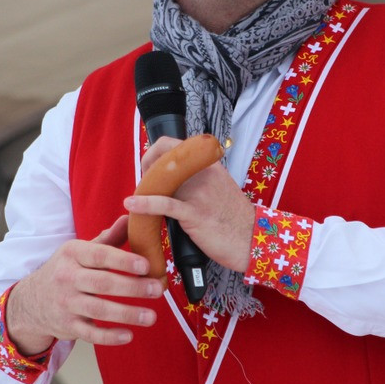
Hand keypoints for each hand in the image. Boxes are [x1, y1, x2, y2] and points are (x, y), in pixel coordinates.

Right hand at [4, 214, 163, 352]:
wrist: (31, 301)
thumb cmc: (66, 270)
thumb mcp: (81, 250)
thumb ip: (109, 238)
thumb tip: (132, 217)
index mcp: (72, 254)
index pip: (100, 255)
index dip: (124, 260)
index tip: (146, 265)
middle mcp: (67, 278)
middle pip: (102, 282)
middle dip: (132, 287)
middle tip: (157, 289)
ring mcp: (66, 303)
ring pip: (99, 310)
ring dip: (127, 314)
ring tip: (151, 316)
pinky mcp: (68, 326)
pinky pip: (90, 334)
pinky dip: (110, 336)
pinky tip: (129, 335)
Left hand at [124, 137, 254, 272]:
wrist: (252, 238)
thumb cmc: (234, 217)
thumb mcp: (219, 187)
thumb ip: (199, 178)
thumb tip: (175, 178)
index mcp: (208, 164)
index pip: (170, 145)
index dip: (152, 155)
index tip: (149, 170)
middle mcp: (203, 173)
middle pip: (161, 161)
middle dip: (146, 173)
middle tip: (144, 188)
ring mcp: (199, 192)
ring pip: (160, 181)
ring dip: (143, 190)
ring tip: (136, 201)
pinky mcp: (194, 213)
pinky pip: (165, 204)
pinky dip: (145, 203)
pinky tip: (132, 204)